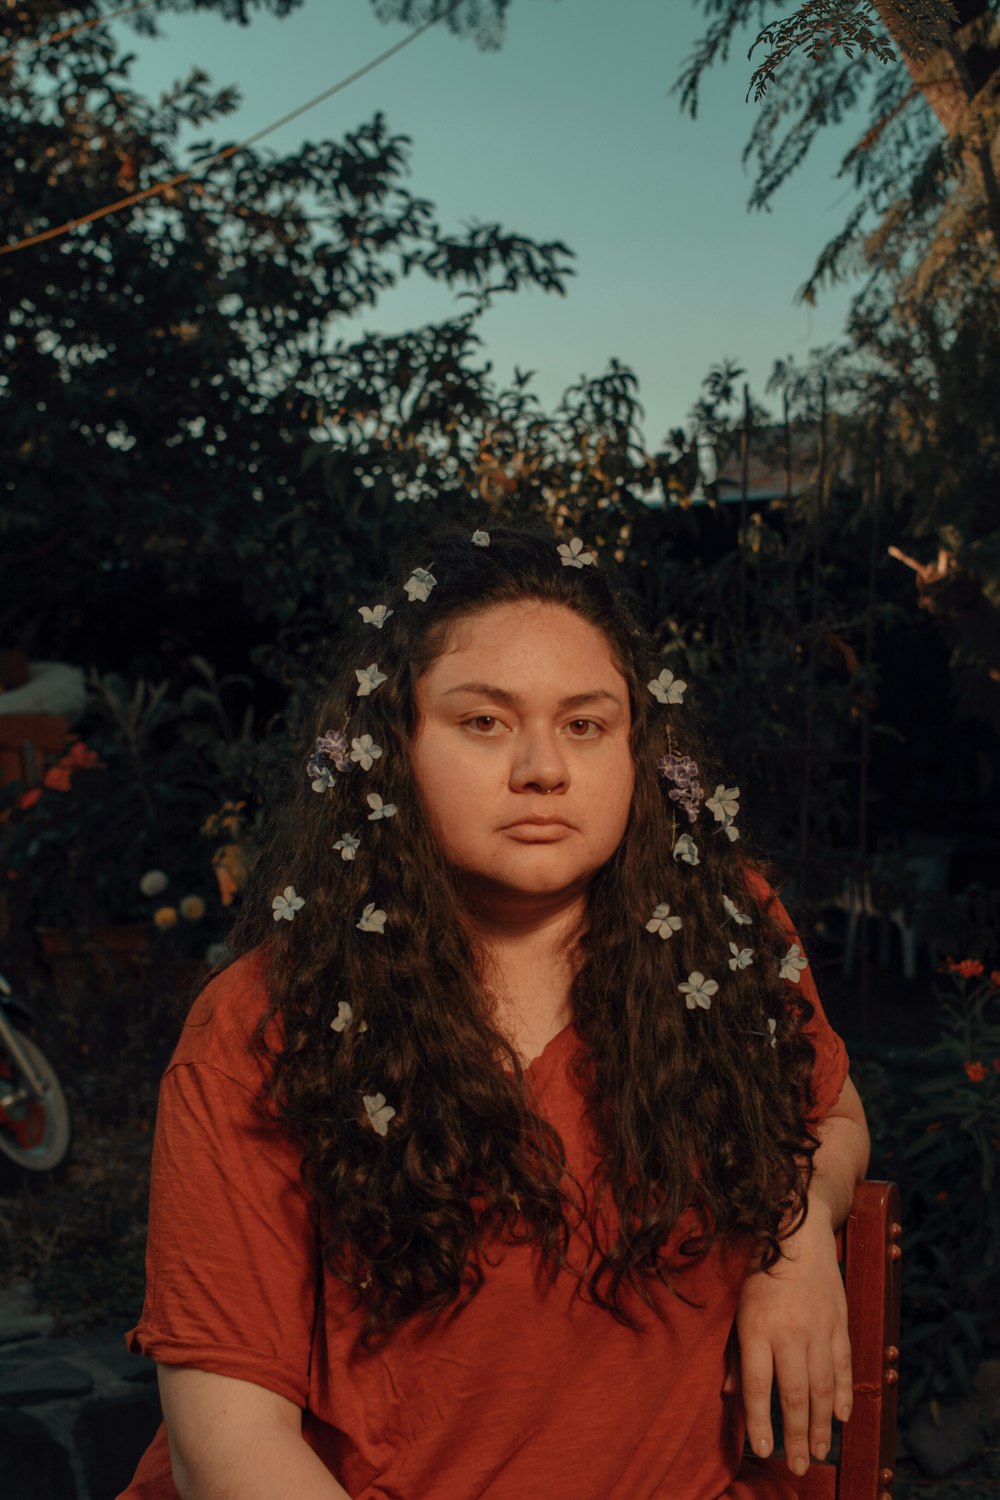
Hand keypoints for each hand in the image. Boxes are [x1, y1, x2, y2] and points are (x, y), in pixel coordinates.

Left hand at [734, 1204, 852, 1474]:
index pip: (759, 1386)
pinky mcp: (839, 1322)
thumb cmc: (759, 1270)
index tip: (763, 1451)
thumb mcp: (738, 1308)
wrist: (798, 1229)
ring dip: (822, 1424)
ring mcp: (819, 1328)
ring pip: (822, 1386)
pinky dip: (843, 1393)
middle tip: (798, 1466)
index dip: (760, 1422)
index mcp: (757, 1327)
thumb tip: (732, 1395)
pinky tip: (841, 1416)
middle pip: (794, 1394)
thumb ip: (736, 1353)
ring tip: (820, 1450)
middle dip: (796, 1435)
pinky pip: (843, 1365)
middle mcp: (790, 1331)